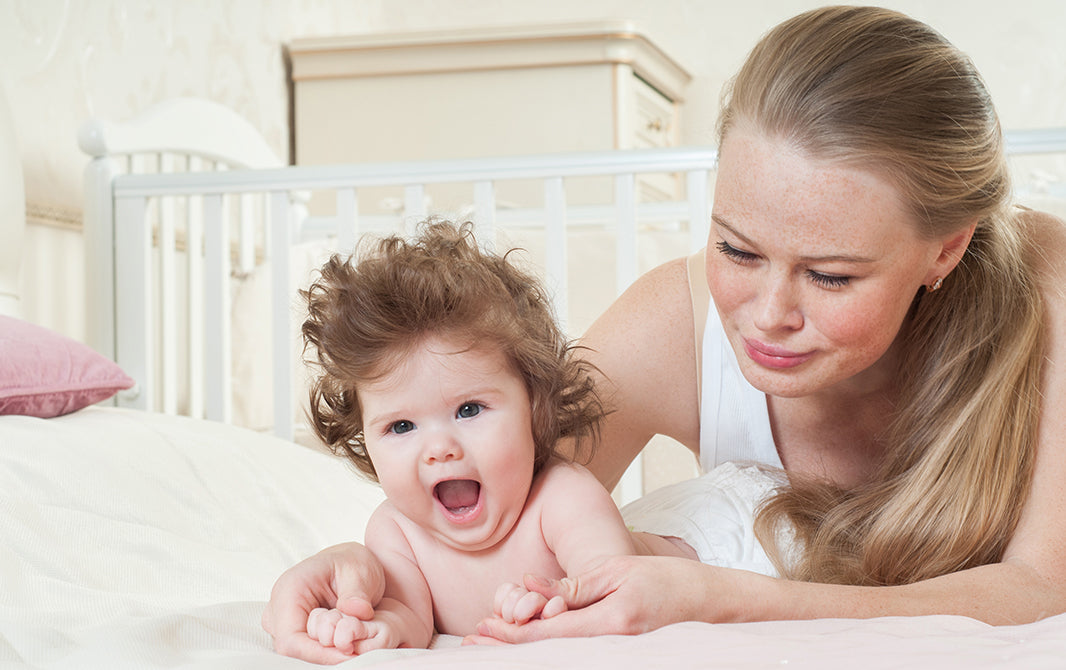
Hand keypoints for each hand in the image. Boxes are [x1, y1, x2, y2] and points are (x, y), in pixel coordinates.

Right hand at [262, 542, 386, 663]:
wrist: (349, 563)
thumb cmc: (350, 563)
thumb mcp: (360, 572)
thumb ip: (357, 594)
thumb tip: (357, 611)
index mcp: (289, 588)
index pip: (291, 639)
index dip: (318, 653)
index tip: (347, 654)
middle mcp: (278, 606)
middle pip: (293, 648)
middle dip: (325, 652)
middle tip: (356, 649)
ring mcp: (282, 620)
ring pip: (299, 651)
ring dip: (327, 650)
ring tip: (353, 640)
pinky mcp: (291, 628)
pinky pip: (305, 648)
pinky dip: (326, 649)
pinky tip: (345, 642)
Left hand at [476, 555, 737, 642]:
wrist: (709, 604)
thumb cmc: (666, 580)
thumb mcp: (617, 572)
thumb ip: (575, 585)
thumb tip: (532, 587)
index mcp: (611, 622)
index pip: (549, 634)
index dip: (513, 633)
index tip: (484, 628)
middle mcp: (613, 646)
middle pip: (549, 652)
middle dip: (509, 647)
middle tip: (475, 641)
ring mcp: (618, 655)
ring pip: (561, 656)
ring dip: (525, 650)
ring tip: (492, 643)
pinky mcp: (620, 656)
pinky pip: (578, 654)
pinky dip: (549, 649)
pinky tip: (530, 643)